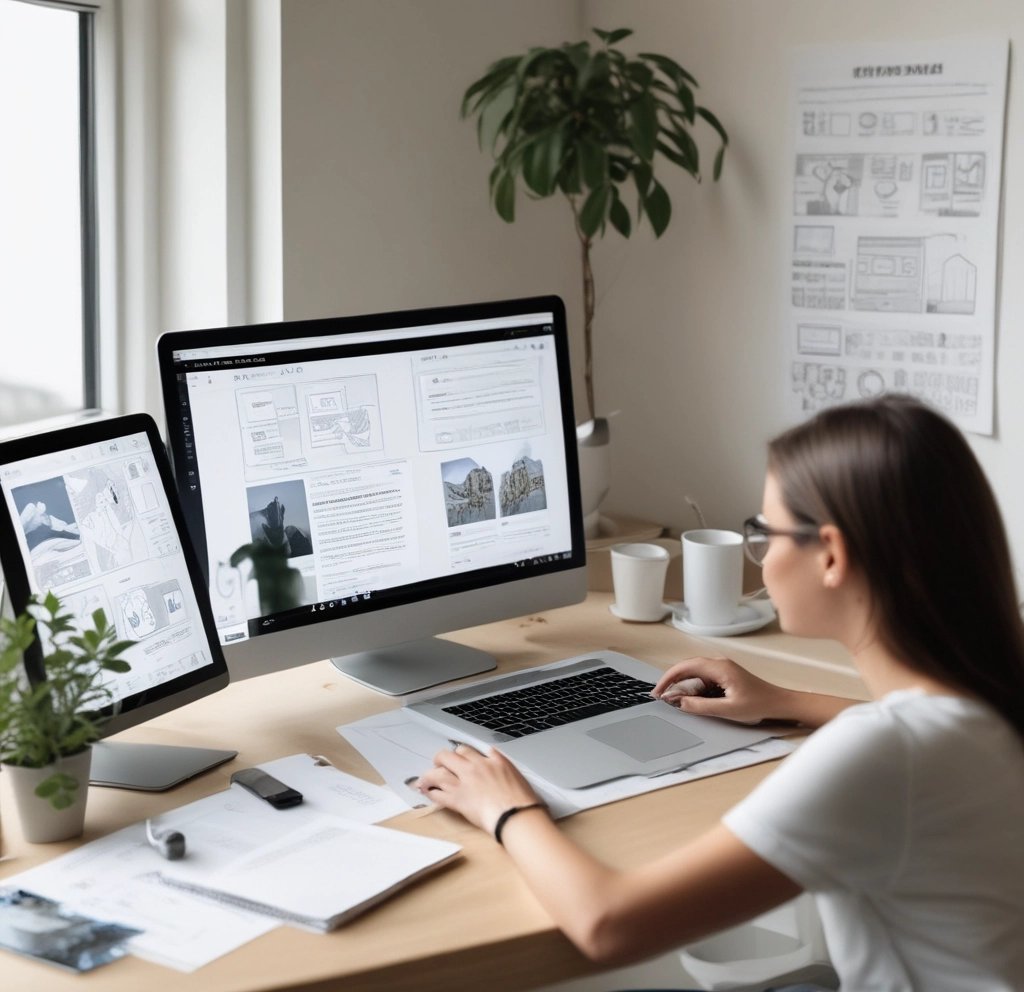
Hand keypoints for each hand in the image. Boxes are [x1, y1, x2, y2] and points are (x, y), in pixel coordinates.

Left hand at [415, 744, 540, 834]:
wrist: (516, 814)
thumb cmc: (520, 798)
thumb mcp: (512, 770)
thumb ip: (499, 760)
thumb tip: (491, 754)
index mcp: (488, 760)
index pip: (466, 750)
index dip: (457, 754)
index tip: (455, 758)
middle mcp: (474, 768)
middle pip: (447, 756)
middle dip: (439, 759)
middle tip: (437, 764)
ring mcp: (464, 784)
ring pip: (438, 774)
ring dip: (428, 776)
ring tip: (424, 780)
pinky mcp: (458, 801)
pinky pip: (438, 795)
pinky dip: (430, 793)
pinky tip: (427, 793)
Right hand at [652, 656, 791, 724]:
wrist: (779, 703)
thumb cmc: (759, 704)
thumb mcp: (728, 709)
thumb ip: (701, 706)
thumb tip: (679, 702)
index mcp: (719, 667)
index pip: (686, 667)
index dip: (669, 678)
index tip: (659, 690)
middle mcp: (718, 664)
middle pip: (687, 668)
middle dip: (672, 682)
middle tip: (661, 696)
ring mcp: (721, 670)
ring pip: (694, 675)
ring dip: (684, 687)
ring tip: (677, 702)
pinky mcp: (723, 677)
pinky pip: (702, 680)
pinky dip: (694, 690)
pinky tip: (693, 701)